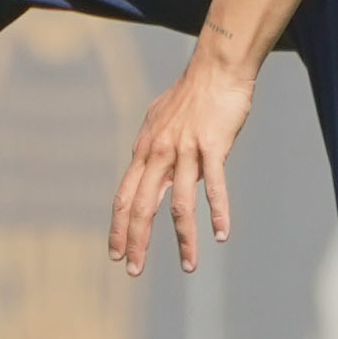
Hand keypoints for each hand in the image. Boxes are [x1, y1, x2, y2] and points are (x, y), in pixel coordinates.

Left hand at [110, 49, 255, 275]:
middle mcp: (159, 152)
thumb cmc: (193, 94)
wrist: (216, 68)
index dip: (119, 227)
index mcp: (145, 149)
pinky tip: (221, 234)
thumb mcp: (162, 120)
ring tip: (189, 266)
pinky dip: (218, 213)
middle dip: (137, 241)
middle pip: (142, 206)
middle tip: (133, 270)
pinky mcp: (212, 146)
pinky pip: (214, 186)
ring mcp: (185, 149)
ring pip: (180, 204)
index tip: (116, 252)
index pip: (124, 196)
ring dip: (184, 239)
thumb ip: (156, 147)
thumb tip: (154, 167)